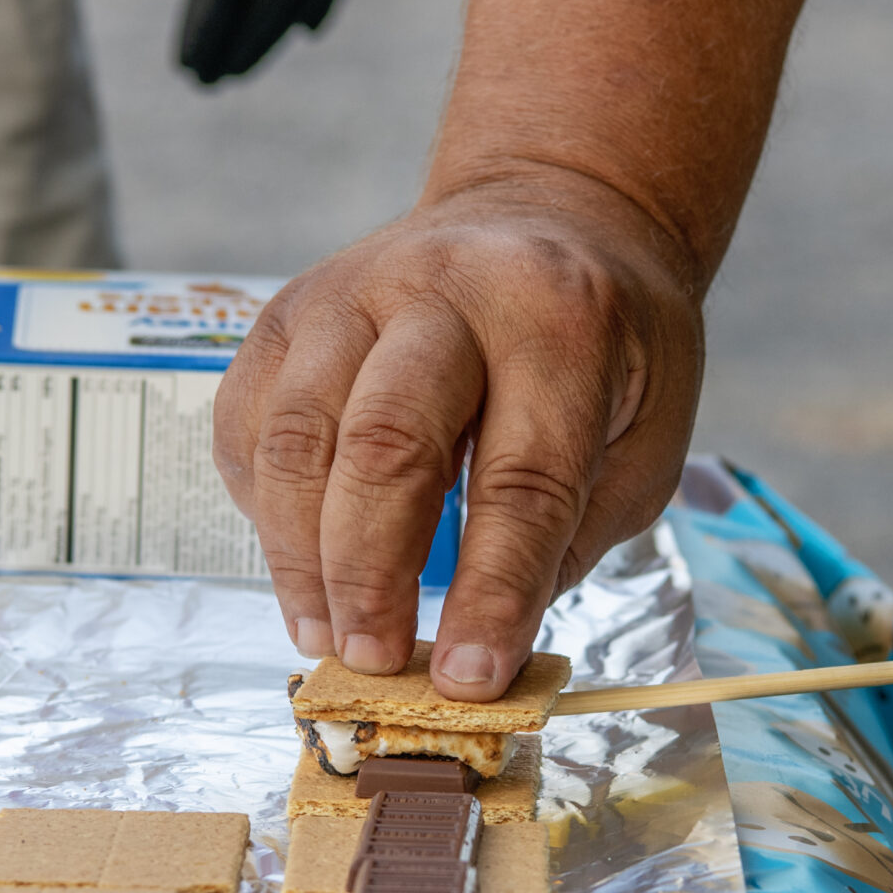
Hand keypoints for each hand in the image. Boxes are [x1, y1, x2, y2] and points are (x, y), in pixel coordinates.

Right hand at [214, 167, 706, 698]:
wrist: (550, 212)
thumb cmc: (607, 345)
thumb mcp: (644, 435)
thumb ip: (569, 536)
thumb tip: (475, 653)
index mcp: (559, 320)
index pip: (521, 478)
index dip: (491, 593)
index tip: (469, 680)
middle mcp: (445, 289)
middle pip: (386, 443)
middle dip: (373, 574)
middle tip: (375, 661)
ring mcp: (351, 291)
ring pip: (297, 434)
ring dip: (302, 556)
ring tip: (327, 636)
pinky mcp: (287, 310)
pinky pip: (247, 420)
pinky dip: (262, 509)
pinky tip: (299, 565)